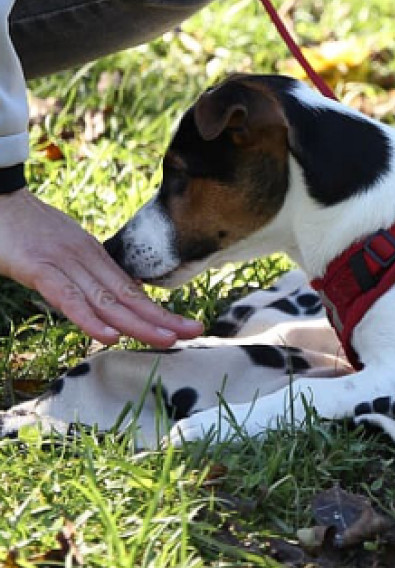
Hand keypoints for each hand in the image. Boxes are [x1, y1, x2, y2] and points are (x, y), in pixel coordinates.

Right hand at [0, 189, 203, 346]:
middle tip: (195, 331)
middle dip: (163, 318)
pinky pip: (68, 297)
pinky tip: (109, 336)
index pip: (133, 290)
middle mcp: (88, 259)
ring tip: (167, 339)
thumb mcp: (64, 251)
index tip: (184, 325)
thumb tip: (108, 294)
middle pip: (130, 296)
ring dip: (139, 323)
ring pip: (107, 299)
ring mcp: (65, 263)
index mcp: (95, 257)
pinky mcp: (39, 268)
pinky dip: (89, 318)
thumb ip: (86, 272)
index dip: (159, 311)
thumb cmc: (27, 228)